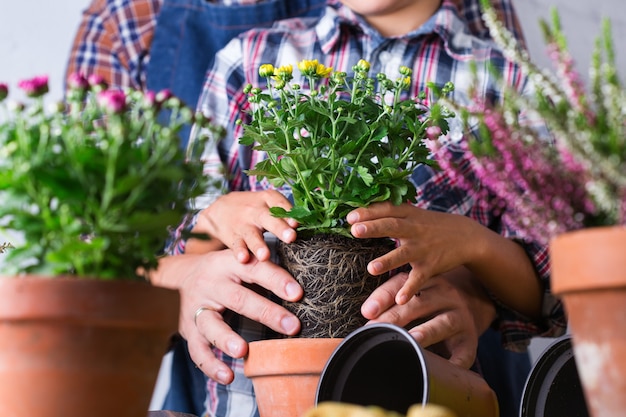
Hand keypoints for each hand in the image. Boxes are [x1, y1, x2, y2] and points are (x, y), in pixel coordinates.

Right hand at [165, 250, 302, 383]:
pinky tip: (227, 376)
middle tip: (292, 327)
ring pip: (211, 324)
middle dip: (267, 313)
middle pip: (238, 298)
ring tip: (243, 351)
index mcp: (229, 263)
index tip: (298, 294)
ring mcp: (198, 307)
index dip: (277, 281)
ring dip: (226, 339)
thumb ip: (266, 270)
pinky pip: (198, 350)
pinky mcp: (189, 329)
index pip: (256, 270)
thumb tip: (301, 287)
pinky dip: (211, 365)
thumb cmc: (227, 271)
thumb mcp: (242, 261)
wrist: (185, 273)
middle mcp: (212, 283)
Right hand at [192, 190, 297, 261]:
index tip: (297, 223)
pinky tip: (243, 259)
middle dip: (279, 228)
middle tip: (291, 237)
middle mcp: (256, 210)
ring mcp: (243, 224)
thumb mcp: (269, 204)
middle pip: (268, 218)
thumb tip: (313, 225)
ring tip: (265, 256)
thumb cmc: (255, 209)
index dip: (289, 213)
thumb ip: (287, 213)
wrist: (221, 210)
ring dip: (258, 245)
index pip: (280, 203)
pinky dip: (239, 252)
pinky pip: (236, 245)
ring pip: (251, 234)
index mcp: (268, 199)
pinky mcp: (233, 237)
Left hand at [348, 202, 542, 318]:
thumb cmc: (430, 225)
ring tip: (371, 268)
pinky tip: (400, 300)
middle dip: (374, 228)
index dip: (369, 212)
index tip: (350, 216)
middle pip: (392, 227)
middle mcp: (414, 230)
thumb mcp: (413, 213)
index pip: (387, 210)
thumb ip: (390, 212)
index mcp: (408, 215)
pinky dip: (410, 289)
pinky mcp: (431, 266)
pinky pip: (419, 279)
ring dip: (388, 261)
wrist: (466, 236)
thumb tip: (358, 210)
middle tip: (355, 230)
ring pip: (403, 254)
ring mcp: (423, 249)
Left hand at [361, 267, 495, 367]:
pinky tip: (442, 370)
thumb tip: (367, 312)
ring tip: (412, 339)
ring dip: (427, 331)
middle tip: (376, 329)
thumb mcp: (412, 290)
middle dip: (396, 317)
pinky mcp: (469, 341)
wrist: (476, 302)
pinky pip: (464, 353)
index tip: (367, 312)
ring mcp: (460, 318)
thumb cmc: (431, 299)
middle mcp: (446, 296)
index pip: (403, 285)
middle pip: (420, 304)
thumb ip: (387, 296)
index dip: (384, 298)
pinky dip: (455, 362)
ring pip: (444, 323)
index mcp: (428, 281)